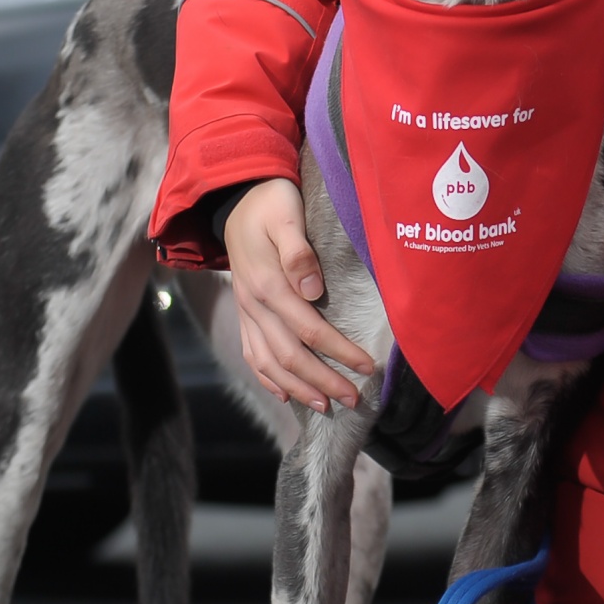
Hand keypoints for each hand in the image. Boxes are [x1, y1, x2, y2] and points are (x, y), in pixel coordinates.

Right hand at [225, 178, 372, 409]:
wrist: (237, 197)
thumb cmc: (272, 202)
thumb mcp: (287, 215)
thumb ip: (299, 252)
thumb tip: (313, 290)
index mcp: (268, 283)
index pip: (309, 329)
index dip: (339, 351)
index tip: (367, 367)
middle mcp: (254, 304)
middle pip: (290, 355)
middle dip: (323, 381)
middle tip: (354, 399)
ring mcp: (246, 310)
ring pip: (269, 362)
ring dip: (298, 387)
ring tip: (325, 406)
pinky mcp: (244, 311)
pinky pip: (251, 353)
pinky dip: (267, 378)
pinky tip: (285, 393)